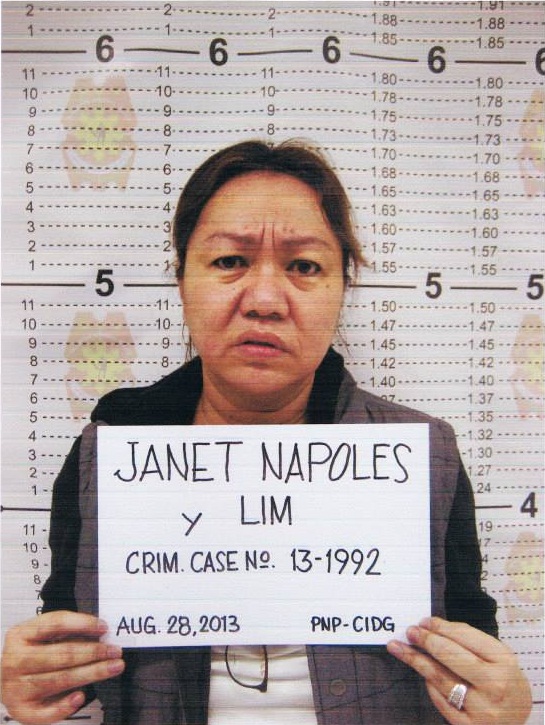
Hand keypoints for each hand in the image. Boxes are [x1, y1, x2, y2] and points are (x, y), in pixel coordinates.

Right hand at [1, 611, 124, 724]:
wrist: (6, 680)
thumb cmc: (30, 655)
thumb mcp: (42, 636)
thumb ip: (65, 632)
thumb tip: (99, 631)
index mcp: (20, 635)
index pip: (55, 624)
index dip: (82, 623)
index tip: (103, 627)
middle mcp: (15, 661)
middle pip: (61, 654)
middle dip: (93, 652)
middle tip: (115, 650)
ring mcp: (16, 687)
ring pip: (60, 679)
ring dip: (91, 673)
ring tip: (113, 667)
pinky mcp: (21, 710)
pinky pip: (46, 712)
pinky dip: (65, 705)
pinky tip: (81, 696)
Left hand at [387, 616, 531, 724]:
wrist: (515, 719)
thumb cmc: (503, 681)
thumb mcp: (498, 657)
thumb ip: (470, 641)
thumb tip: (435, 627)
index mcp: (503, 662)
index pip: (466, 638)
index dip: (441, 628)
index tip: (424, 622)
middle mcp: (494, 685)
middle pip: (451, 656)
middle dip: (427, 641)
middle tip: (411, 631)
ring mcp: (482, 708)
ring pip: (441, 678)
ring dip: (416, 660)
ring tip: (399, 647)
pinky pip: (442, 702)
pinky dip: (430, 686)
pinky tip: (422, 675)